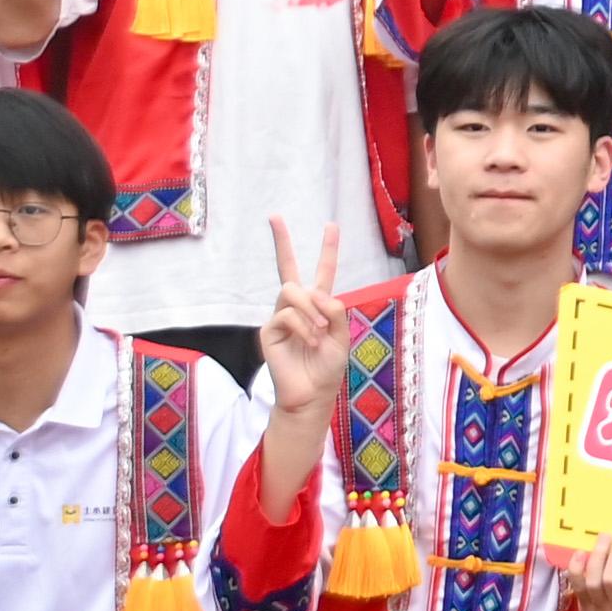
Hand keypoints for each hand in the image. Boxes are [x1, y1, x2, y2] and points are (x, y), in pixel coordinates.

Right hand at [259, 225, 351, 416]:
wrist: (312, 393)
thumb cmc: (328, 367)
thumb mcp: (342, 336)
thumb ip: (335, 311)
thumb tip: (318, 294)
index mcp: (319, 306)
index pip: (322, 272)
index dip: (328, 249)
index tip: (331, 226)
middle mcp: (298, 307)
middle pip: (288, 268)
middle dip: (282, 242)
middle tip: (274, 216)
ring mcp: (281, 316)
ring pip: (293, 291)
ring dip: (311, 309)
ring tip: (320, 333)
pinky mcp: (269, 330)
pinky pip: (287, 314)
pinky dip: (303, 326)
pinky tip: (309, 342)